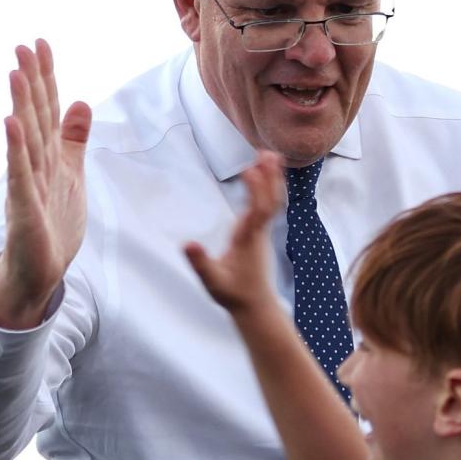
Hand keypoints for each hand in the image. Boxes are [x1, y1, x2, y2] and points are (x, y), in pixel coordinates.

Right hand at [0, 39, 91, 328]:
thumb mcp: (71, 173)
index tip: (41, 43)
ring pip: (27, 140)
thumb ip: (74, 139)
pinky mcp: (24, 208)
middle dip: (31, 82)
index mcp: (49, 156)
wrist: (38, 270)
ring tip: (16, 73)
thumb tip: (81, 101)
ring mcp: (28, 185)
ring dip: (21, 107)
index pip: (48, 110)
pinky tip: (11, 125)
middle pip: (35, 117)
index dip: (46, 78)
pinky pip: (20, 175)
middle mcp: (36, 164)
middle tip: (24, 46)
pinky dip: (16, 150)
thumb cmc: (53, 223)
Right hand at [185, 151, 283, 314]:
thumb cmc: (233, 294)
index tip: (250, 169)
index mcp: (248, 239)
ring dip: (272, 179)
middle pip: (270, 200)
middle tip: (266, 153)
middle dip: (269, 177)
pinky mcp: (260, 234)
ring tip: (268, 154)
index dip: (256, 189)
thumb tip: (188, 245)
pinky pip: (268, 205)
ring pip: (272, 201)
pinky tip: (265, 176)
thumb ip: (200, 263)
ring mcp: (261, 232)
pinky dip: (268, 188)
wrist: (255, 306)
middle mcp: (259, 232)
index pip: (258, 211)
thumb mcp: (212, 281)